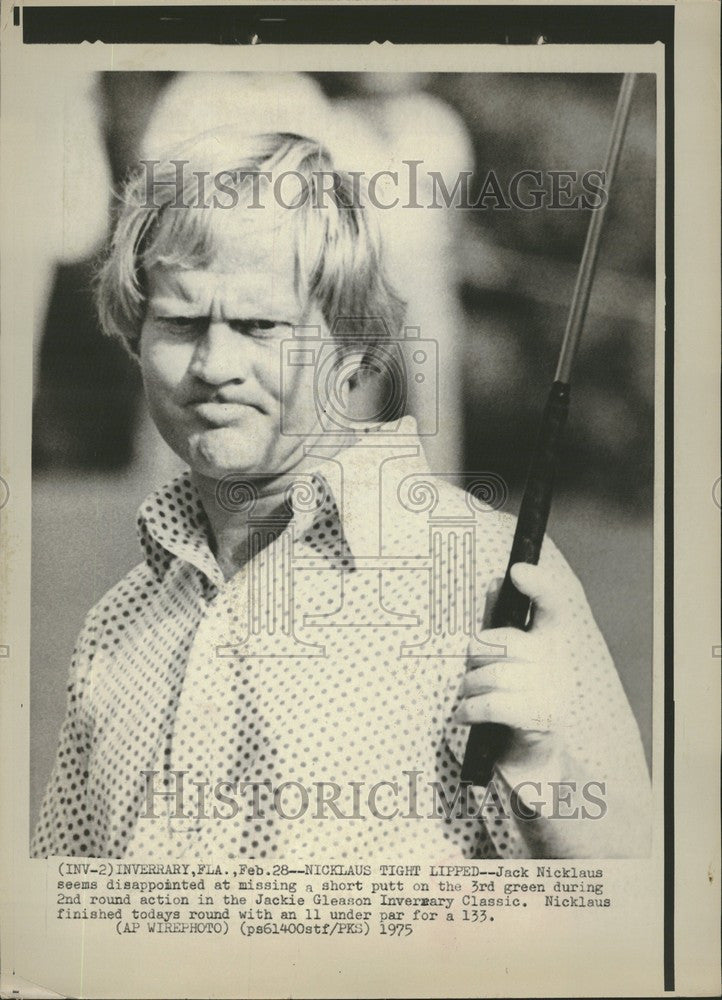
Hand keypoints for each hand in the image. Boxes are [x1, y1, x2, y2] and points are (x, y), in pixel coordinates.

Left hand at [455, 561, 586, 772]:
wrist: (531, 761)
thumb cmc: (513, 700)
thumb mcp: (505, 658)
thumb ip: (498, 620)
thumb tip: (495, 580)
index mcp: (551, 641)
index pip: (553, 605)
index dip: (538, 585)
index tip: (517, 570)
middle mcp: (558, 662)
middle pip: (502, 642)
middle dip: (474, 657)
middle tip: (469, 673)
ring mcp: (553, 691)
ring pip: (494, 674)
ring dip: (468, 687)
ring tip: (467, 698)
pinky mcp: (541, 719)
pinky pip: (493, 703)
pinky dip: (469, 709)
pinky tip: (464, 715)